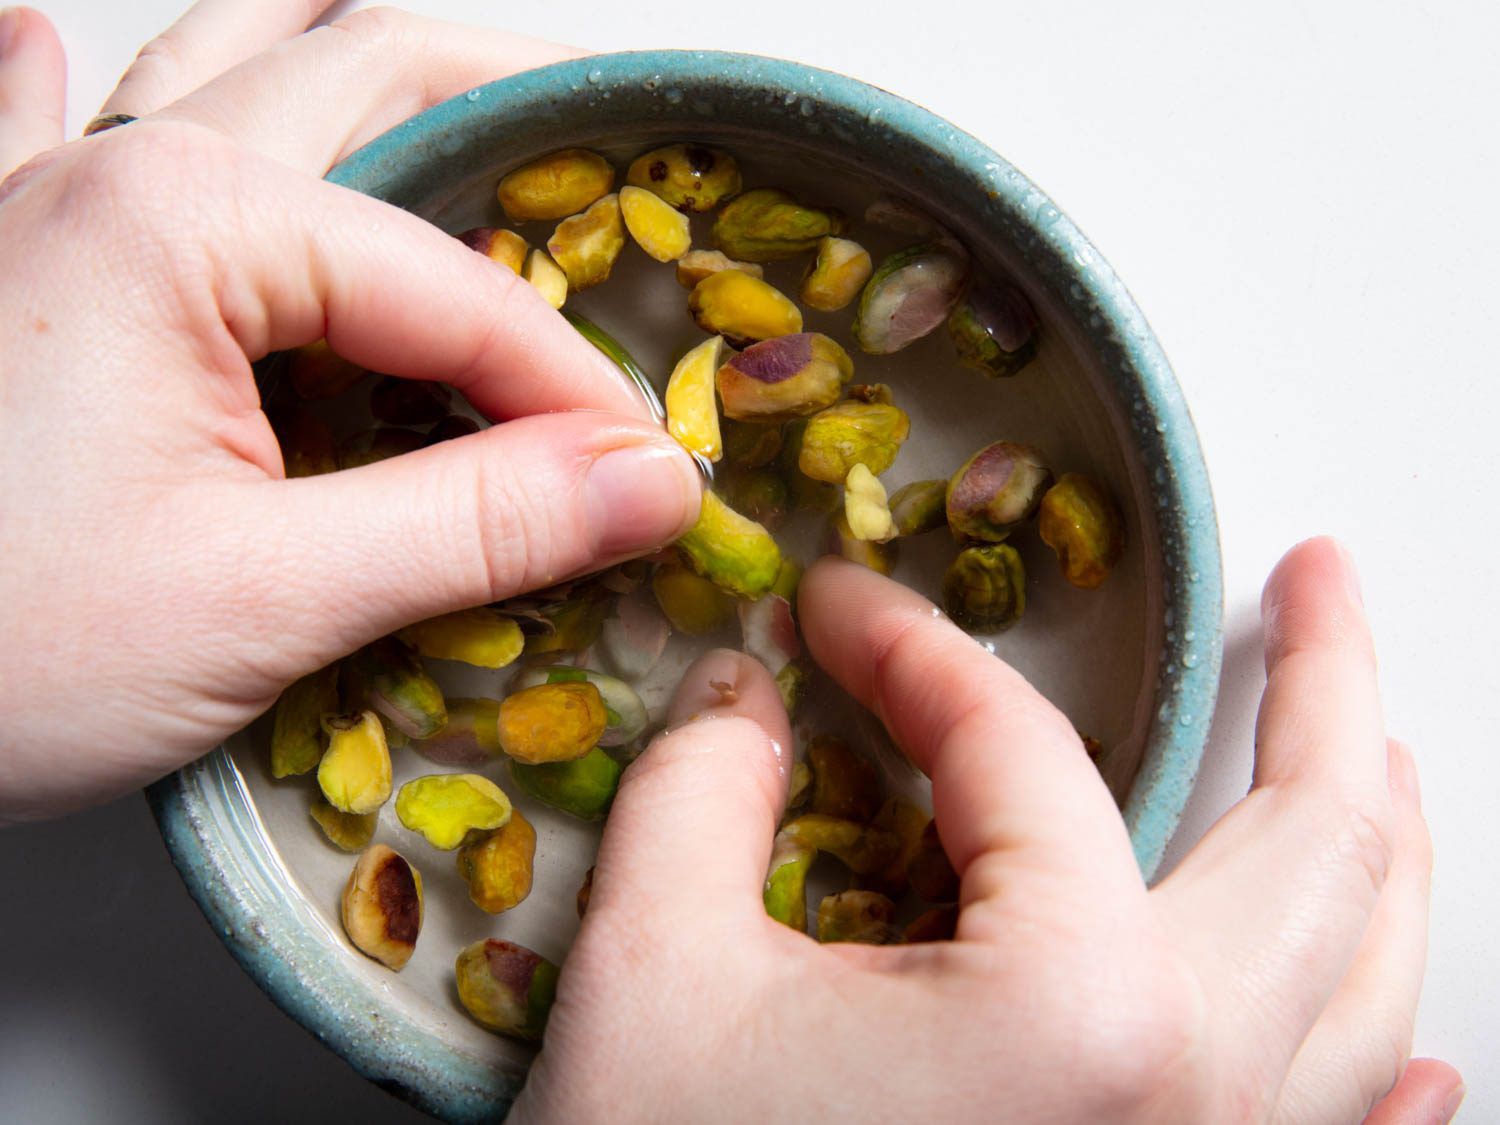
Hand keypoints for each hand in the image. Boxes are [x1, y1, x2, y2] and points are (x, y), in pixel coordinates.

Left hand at [0, 4, 700, 823]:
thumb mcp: (258, 600)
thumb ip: (473, 526)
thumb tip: (644, 483)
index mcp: (184, 219)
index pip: (455, 286)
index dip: (571, 382)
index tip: (642, 471)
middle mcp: (110, 165)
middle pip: (365, 70)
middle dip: (508, 117)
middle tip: (608, 170)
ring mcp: (37, 194)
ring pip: (232, 60)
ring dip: (351, 61)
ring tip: (452, 86)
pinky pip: (43, 113)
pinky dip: (72, 73)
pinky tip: (43, 43)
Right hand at [517, 540, 1459, 1122]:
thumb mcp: (654, 976)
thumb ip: (701, 793)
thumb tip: (747, 693)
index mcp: (1079, 1009)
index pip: (1016, 752)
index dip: (912, 654)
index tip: (843, 615)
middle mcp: (1203, 1096)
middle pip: (1318, 838)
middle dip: (1323, 680)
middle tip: (1316, 581)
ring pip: (1373, 978)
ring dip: (1379, 838)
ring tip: (1371, 747)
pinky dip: (1385, 1054)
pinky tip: (1416, 1045)